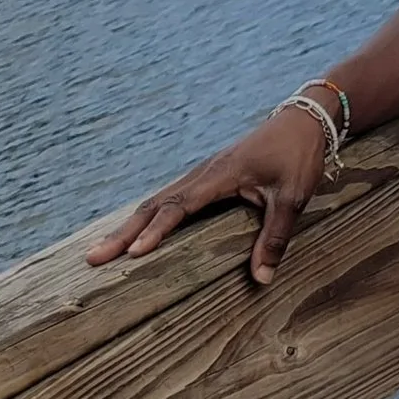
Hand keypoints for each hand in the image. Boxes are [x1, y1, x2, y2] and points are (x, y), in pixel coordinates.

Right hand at [85, 106, 328, 284]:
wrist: (305, 119)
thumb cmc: (299, 155)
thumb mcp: (292, 197)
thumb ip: (275, 236)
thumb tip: (261, 278)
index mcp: (220, 175)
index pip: (179, 206)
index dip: (156, 230)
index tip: (133, 253)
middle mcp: (204, 173)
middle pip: (156, 204)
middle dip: (124, 232)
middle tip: (94, 258)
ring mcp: (203, 173)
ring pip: (158, 200)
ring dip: (131, 225)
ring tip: (103, 250)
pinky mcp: (208, 176)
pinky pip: (170, 198)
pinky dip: (148, 215)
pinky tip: (136, 231)